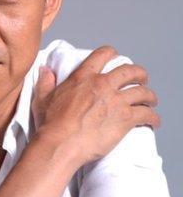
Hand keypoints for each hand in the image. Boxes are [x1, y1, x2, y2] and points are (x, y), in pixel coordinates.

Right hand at [32, 45, 159, 165]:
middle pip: (130, 71)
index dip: (112, 53)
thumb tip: (45, 70)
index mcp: (84, 77)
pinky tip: (154, 121)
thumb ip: (45, 82)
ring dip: (150, 96)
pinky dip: (153, 117)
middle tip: (142, 78)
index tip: (116, 56)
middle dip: (139, 74)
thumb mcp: (42, 98)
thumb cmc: (51, 124)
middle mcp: (103, 85)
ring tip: (151, 100)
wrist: (61, 143)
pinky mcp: (125, 119)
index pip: (103, 55)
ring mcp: (116, 101)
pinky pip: (146, 114)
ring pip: (142, 92)